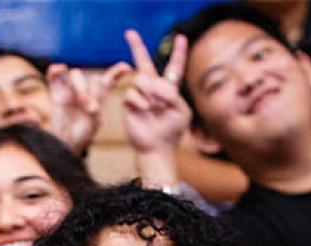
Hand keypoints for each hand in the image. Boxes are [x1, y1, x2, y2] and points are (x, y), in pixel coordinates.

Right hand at [47, 61, 130, 154]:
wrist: (66, 144)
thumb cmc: (82, 136)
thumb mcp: (92, 124)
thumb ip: (92, 111)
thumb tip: (89, 102)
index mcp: (98, 97)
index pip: (109, 80)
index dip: (117, 71)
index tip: (127, 68)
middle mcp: (85, 90)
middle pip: (91, 78)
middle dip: (92, 89)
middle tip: (91, 108)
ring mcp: (71, 90)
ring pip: (76, 75)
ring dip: (79, 86)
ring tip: (79, 100)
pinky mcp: (57, 93)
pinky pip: (54, 75)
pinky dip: (56, 70)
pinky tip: (62, 68)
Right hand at [121, 29, 190, 156]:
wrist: (156, 148)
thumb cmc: (171, 132)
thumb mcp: (182, 112)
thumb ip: (173, 95)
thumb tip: (155, 85)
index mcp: (170, 89)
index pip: (174, 68)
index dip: (178, 53)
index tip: (181, 38)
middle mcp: (153, 89)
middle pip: (145, 63)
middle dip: (137, 47)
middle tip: (129, 33)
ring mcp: (140, 95)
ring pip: (140, 78)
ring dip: (148, 90)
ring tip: (153, 106)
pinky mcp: (129, 103)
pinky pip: (131, 92)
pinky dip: (139, 100)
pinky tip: (144, 110)